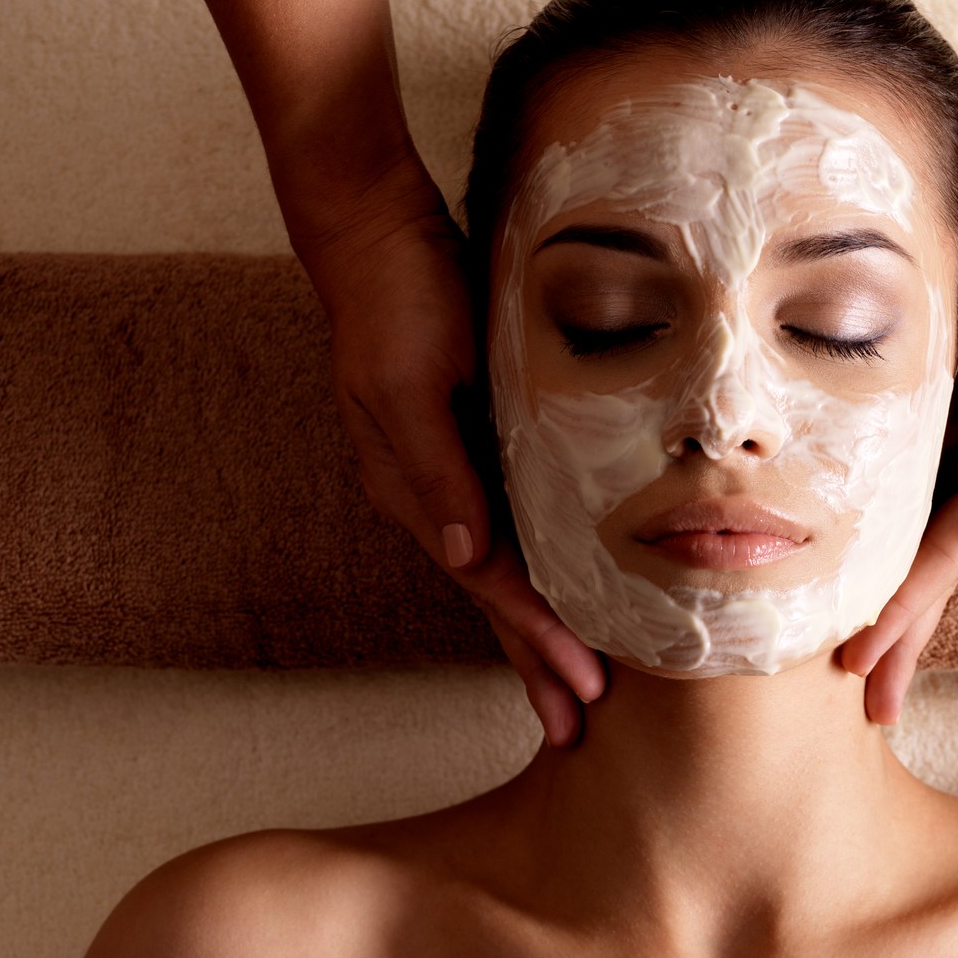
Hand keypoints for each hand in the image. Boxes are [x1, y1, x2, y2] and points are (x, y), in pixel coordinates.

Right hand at [301, 179, 604, 744]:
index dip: (538, 639)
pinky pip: (512, 528)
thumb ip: (437, 471)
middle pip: (495, 600)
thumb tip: (463, 559)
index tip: (583, 690)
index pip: (492, 585)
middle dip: (534, 665)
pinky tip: (566, 592)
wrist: (374, 229)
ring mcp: (450, 473)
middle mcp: (432, 496)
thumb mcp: (411, 381)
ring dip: (538, 631)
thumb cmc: (397, 297)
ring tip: (573, 686)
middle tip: (575, 728)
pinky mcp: (473, 445)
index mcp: (417, 491)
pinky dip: (539, 572)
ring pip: (504, 573)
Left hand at [838, 164, 957, 722]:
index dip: (905, 614)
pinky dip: (884, 536)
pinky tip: (860, 562)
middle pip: (938, 570)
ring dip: (892, 599)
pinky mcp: (948, 412)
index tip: (861, 667)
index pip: (950, 559)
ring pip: (920, 540)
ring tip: (856, 657)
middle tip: (865, 704)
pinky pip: (911, 489)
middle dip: (904, 638)